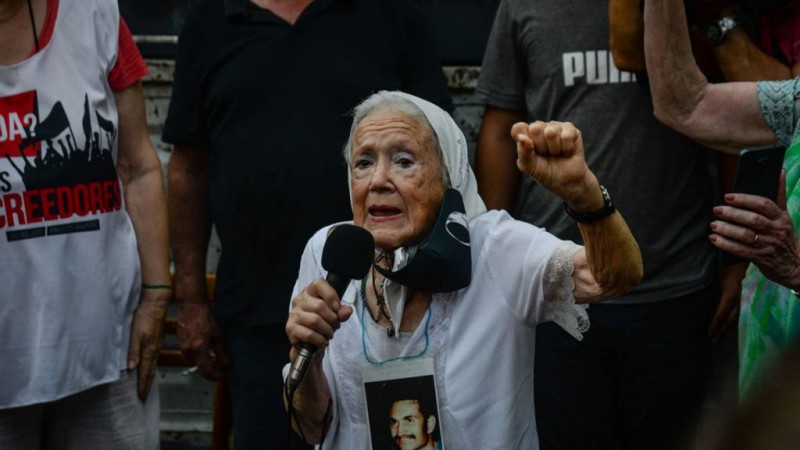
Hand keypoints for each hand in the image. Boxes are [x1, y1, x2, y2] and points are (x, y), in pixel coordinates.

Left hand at [128, 288, 168, 399]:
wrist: (156, 304)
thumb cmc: (144, 318)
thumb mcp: (135, 334)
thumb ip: (133, 351)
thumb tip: (131, 368)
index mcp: (149, 350)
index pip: (144, 372)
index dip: (142, 385)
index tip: (140, 397)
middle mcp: (154, 350)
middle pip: (150, 372)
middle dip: (147, 384)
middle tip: (144, 396)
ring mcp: (156, 345)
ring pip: (153, 365)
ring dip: (149, 377)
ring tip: (146, 385)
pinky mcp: (156, 340)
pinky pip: (154, 358)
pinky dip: (151, 367)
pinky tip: (149, 366)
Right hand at [177, 302, 227, 380]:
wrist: (191, 305)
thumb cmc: (206, 317)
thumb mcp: (218, 335)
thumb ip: (221, 351)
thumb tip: (224, 364)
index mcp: (198, 348)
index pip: (205, 370)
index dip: (214, 376)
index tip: (221, 376)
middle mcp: (188, 350)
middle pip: (198, 367)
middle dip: (209, 369)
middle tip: (220, 366)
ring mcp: (182, 346)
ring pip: (193, 361)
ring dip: (203, 362)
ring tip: (214, 357)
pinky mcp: (179, 342)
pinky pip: (188, 354)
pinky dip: (197, 355)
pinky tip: (204, 349)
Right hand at [286, 279, 352, 364]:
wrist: (308, 341)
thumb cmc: (322, 322)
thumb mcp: (334, 314)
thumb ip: (342, 311)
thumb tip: (347, 311)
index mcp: (310, 291)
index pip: (319, 284)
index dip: (331, 296)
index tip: (337, 308)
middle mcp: (299, 300)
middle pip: (319, 306)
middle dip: (332, 319)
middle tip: (335, 325)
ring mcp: (293, 314)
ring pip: (314, 321)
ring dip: (327, 331)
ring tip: (329, 334)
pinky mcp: (290, 328)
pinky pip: (308, 334)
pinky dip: (319, 340)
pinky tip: (322, 341)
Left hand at [511, 121, 600, 209]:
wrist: (565, 181)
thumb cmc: (544, 171)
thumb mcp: (529, 166)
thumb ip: (523, 152)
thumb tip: (521, 138)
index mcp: (525, 134)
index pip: (518, 128)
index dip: (524, 140)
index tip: (531, 152)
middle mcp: (539, 127)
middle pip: (535, 128)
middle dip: (541, 147)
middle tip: (546, 154)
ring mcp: (555, 126)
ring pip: (551, 132)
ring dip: (554, 149)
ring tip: (556, 153)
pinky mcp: (570, 129)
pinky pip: (566, 135)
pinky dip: (567, 148)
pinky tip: (567, 151)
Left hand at [708, 263, 745, 341]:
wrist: (745, 257)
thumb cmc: (727, 264)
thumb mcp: (715, 275)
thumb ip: (709, 287)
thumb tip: (696, 299)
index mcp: (730, 293)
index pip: (721, 313)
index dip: (715, 324)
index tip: (709, 334)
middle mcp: (739, 298)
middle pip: (730, 318)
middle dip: (721, 329)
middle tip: (713, 339)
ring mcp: (745, 298)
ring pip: (737, 316)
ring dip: (728, 326)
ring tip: (719, 334)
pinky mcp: (748, 296)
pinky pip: (741, 310)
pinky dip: (734, 318)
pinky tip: (729, 323)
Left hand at [709, 171, 799, 287]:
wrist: (794, 265)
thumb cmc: (784, 236)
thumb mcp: (785, 215)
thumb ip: (779, 194)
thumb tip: (780, 171)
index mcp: (781, 217)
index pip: (764, 205)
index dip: (745, 200)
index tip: (728, 197)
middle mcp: (776, 231)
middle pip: (753, 220)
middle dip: (733, 214)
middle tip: (717, 209)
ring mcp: (768, 245)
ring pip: (745, 235)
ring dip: (727, 229)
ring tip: (714, 224)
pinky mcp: (760, 258)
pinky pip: (740, 250)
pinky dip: (726, 244)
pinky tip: (714, 239)